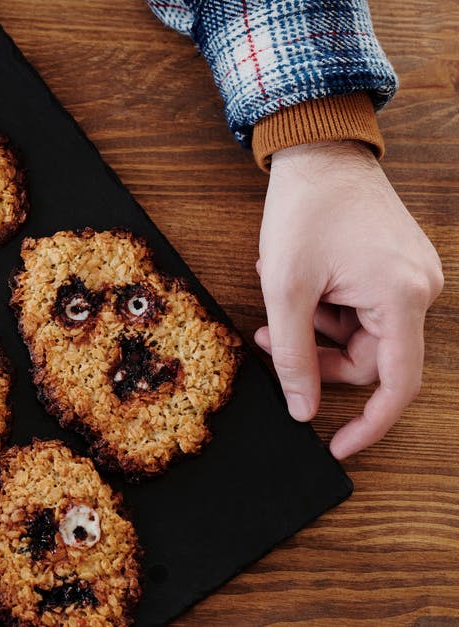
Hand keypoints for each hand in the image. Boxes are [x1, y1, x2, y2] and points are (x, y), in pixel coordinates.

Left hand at [256, 140, 441, 458]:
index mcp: (402, 297)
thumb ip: (295, 355)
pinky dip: (328, 305)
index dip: (368, 423)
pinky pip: (364, 309)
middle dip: (315, 355)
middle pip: (369, 359)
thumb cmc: (303, 210)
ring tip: (280, 289)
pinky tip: (301, 277)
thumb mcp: (285, 289)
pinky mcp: (398, 266)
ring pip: (361, 335)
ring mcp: (413, 276)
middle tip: (268, 337)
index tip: (338, 447)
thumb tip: (303, 408)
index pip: (396, 384)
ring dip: (316, 326)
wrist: (319, 149)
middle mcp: (421, 289)